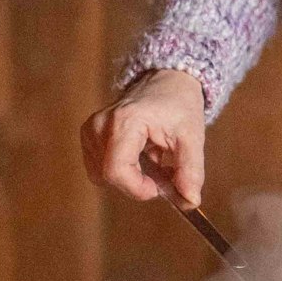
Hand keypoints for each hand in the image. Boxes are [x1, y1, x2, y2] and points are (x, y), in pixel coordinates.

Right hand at [80, 70, 206, 205]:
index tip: (158, 188)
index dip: (137, 188)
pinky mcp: (89, 135)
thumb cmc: (179, 104)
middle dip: (137, 183)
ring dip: (129, 177)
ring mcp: (91, 129)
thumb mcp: (192, 137)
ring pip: (103, 176)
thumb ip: (190, 170)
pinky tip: (138, 156)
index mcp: (125, 121)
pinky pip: (99, 168)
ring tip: (152, 159)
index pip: (116, 171)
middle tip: (163, 170)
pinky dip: (121, 169)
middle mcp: (100, 124)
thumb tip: (190, 201)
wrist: (168, 80)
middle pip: (109, 176)